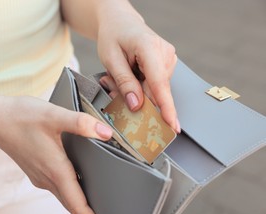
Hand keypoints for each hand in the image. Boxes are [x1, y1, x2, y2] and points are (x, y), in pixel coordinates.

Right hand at [0, 96, 112, 213]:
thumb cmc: (20, 117)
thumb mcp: (53, 115)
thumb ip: (80, 123)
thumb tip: (105, 133)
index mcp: (55, 170)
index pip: (78, 206)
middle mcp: (48, 179)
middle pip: (73, 207)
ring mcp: (40, 177)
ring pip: (65, 198)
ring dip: (82, 206)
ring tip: (99, 206)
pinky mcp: (36, 172)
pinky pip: (58, 189)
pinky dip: (71, 193)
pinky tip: (78, 183)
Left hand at [96, 3, 179, 132]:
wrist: (120, 22)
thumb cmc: (113, 35)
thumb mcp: (111, 58)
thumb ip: (124, 82)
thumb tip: (136, 104)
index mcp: (149, 47)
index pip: (159, 83)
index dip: (165, 107)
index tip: (171, 124)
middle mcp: (164, 53)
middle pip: (154, 90)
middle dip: (134, 96)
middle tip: (111, 85)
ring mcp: (168, 58)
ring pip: (153, 90)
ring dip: (135, 91)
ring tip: (117, 76)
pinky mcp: (166, 64)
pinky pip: (154, 85)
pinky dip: (139, 86)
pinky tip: (129, 76)